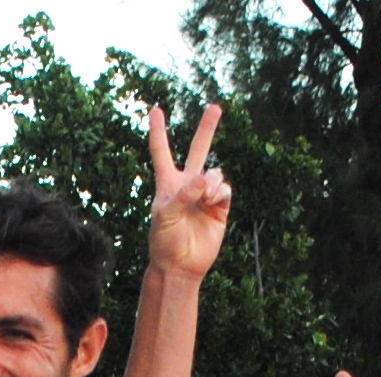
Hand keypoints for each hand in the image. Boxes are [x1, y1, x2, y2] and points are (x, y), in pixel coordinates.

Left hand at [146, 103, 229, 280]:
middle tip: (215, 107)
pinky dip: (219, 193)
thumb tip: (206, 178)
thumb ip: (184, 194)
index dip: (158, 132)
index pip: (162, 152)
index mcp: (167, 184)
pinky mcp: (219, 206)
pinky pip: (224, 189)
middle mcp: (187, 185)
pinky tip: (212, 203)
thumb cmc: (164, 241)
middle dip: (207, 129)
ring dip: (210, 184)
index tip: (156, 110)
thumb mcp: (165, 217)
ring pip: (214, 173)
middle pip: (199, 150)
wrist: (180, 265)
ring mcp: (205, 195)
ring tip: (202, 200)